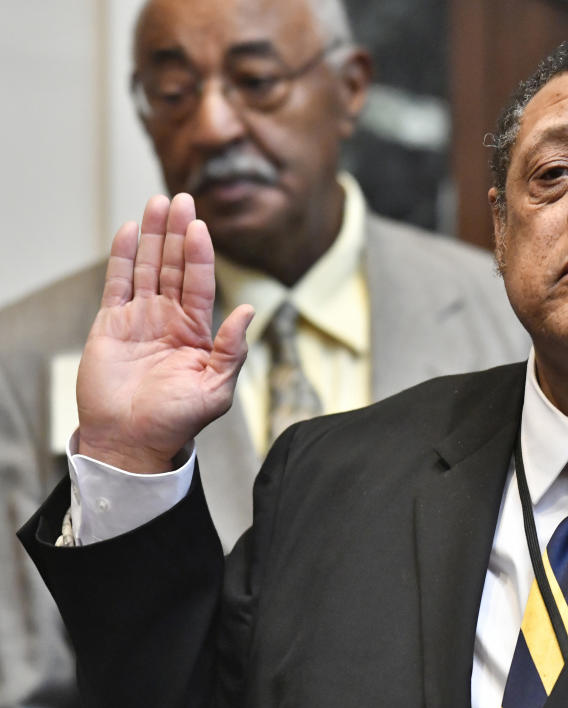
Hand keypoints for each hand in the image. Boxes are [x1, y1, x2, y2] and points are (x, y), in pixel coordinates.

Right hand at [76, 194, 253, 472]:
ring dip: (151, 235)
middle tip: (181, 198)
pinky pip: (117, 284)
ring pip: (146, 267)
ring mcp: (139, 318)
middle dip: (176, 231)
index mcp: (196, 330)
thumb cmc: (177, 421)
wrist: (132, 441)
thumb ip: (232, 349)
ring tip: (157, 202)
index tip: (200, 225)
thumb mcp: (216, 388)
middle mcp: (168, 318)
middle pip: (173, 265)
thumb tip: (247, 311)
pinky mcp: (111, 324)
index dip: (198, 253)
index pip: (198, 281)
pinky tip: (129, 231)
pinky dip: (122, 257)